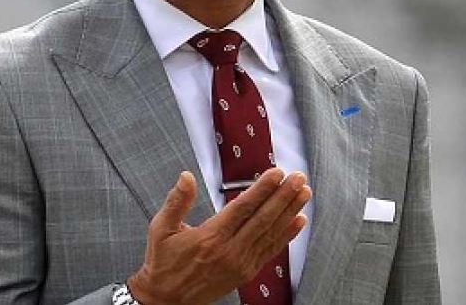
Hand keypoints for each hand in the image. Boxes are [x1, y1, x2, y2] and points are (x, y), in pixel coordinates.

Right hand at [127, 168, 310, 304]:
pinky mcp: (245, 272)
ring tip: (304, 193)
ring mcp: (240, 263)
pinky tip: (298, 221)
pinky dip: (287, 235)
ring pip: (271, 233)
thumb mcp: (161, 228)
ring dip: (289, 211)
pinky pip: (270, 251)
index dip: (262, 189)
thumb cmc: (163, 262)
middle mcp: (229, 250)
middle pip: (263, 218)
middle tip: (297, 177)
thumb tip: (186, 177)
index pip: (243, 207)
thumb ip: (176, 201)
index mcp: (210, 236)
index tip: (277, 173)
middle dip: (283, 196)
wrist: (166, 300)